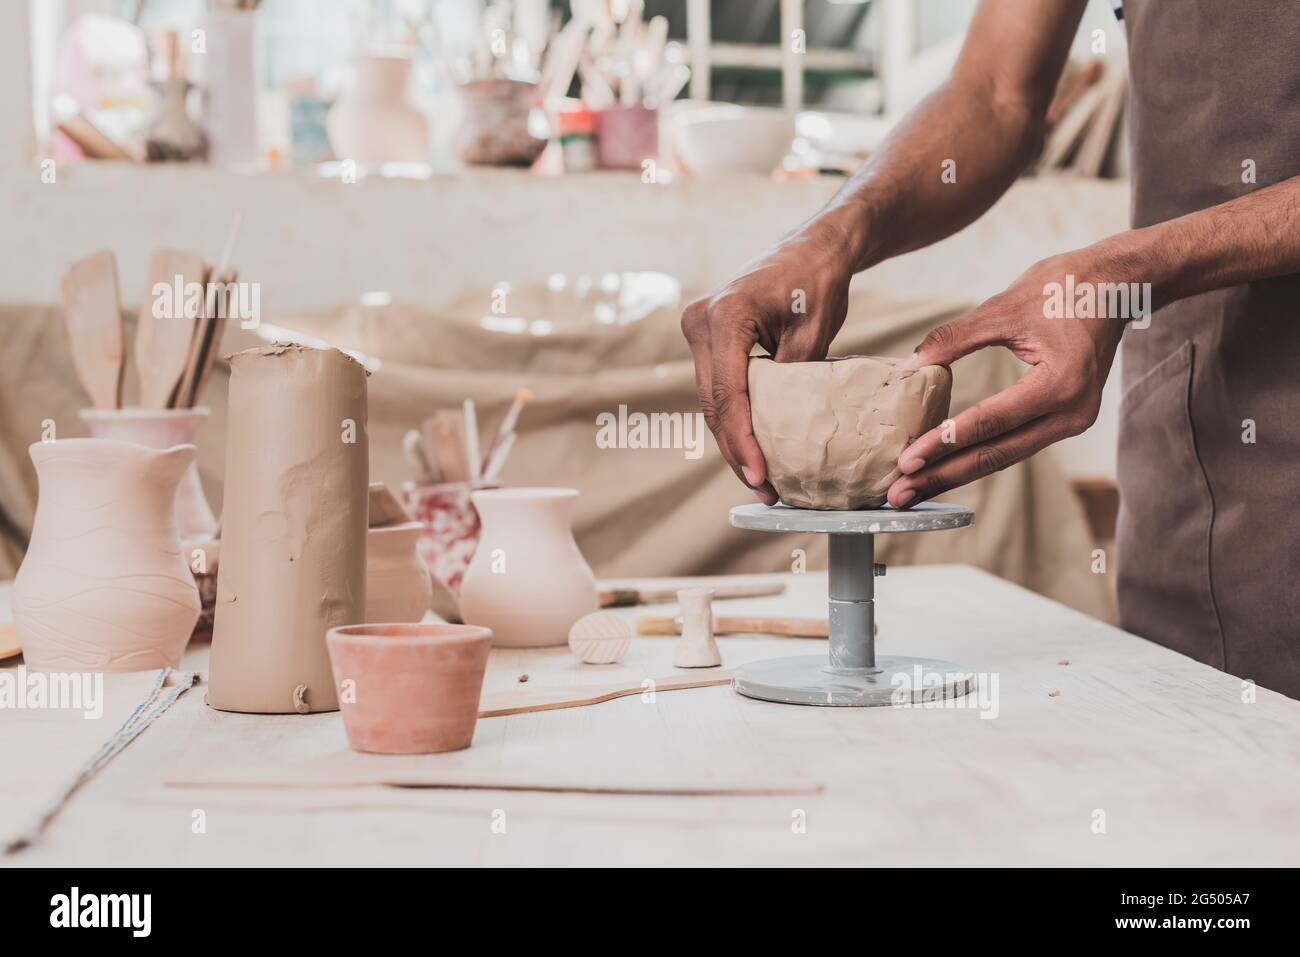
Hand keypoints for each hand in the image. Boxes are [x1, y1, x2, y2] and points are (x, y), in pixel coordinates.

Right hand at [681, 220, 856, 503]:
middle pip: (714, 404)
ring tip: (761, 482)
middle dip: (736, 451)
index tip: (761, 476)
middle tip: (764, 491)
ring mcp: (699, 331)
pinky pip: (719, 389)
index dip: (742, 441)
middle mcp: (700, 323)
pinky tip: (754, 450)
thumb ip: (795, 380)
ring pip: (712, 402)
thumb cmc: (819, 281)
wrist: (813, 248)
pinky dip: (735, 420)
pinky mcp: (708, 340)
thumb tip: (789, 434)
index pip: (729, 393)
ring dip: (733, 441)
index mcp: (724, 316)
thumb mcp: (815, 333)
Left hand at [887, 250, 1127, 507]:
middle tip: (899, 494)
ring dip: (956, 474)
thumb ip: (954, 338)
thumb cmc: (1065, 288)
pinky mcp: (1066, 420)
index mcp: (1060, 384)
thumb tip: (909, 366)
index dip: (944, 443)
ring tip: (913, 492)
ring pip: (1005, 456)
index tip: (906, 461)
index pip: (990, 422)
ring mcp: (1072, 421)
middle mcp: (1072, 413)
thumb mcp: (1004, 308)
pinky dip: (979, 457)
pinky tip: (945, 470)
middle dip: (944, 476)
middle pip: (996, 454)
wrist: (1119, 285)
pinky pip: (1015, 445)